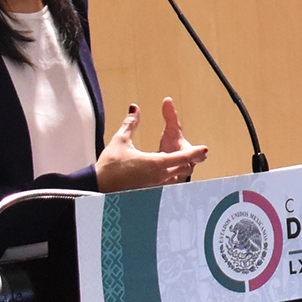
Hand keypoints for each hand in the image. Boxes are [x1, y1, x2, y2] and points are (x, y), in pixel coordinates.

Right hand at [94, 99, 208, 191]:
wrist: (97, 188)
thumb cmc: (108, 166)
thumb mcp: (120, 141)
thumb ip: (130, 124)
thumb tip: (135, 108)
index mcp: (155, 163)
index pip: (182, 157)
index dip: (195, 153)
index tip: (205, 149)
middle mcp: (158, 176)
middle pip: (185, 168)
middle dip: (191, 160)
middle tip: (198, 153)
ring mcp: (155, 187)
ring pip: (178, 178)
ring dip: (183, 169)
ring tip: (186, 162)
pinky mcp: (149, 193)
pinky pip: (168, 186)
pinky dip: (173, 178)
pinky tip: (169, 174)